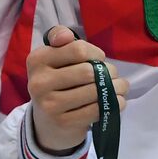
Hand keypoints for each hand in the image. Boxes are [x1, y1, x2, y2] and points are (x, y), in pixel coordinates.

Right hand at [26, 26, 128, 152]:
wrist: (48, 121)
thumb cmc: (58, 80)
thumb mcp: (54, 56)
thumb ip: (59, 36)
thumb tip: (66, 35)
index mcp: (37, 60)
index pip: (78, 50)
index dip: (95, 53)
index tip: (98, 59)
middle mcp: (39, 82)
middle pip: (87, 71)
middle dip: (108, 71)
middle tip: (113, 75)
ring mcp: (50, 105)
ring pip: (94, 91)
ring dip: (116, 88)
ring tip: (119, 87)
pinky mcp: (63, 122)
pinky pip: (96, 110)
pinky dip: (113, 104)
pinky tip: (116, 101)